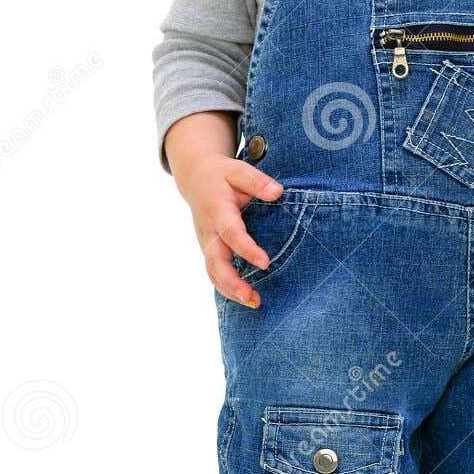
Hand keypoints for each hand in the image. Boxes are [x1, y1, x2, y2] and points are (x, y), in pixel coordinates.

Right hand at [182, 151, 284, 306]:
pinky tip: (246, 298)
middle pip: (215, 261)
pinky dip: (227, 288)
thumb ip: (257, 182)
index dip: (246, 249)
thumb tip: (278, 193)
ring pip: (213, 272)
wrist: (196, 178)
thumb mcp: (238, 170)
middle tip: (250, 297)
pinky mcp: (209, 250)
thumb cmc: (221, 175)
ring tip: (253, 302)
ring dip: (230, 290)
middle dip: (232, 282)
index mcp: (217, 210)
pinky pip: (214, 272)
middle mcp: (209, 231)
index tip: (265, 263)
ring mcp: (206, 243)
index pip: (231, 233)